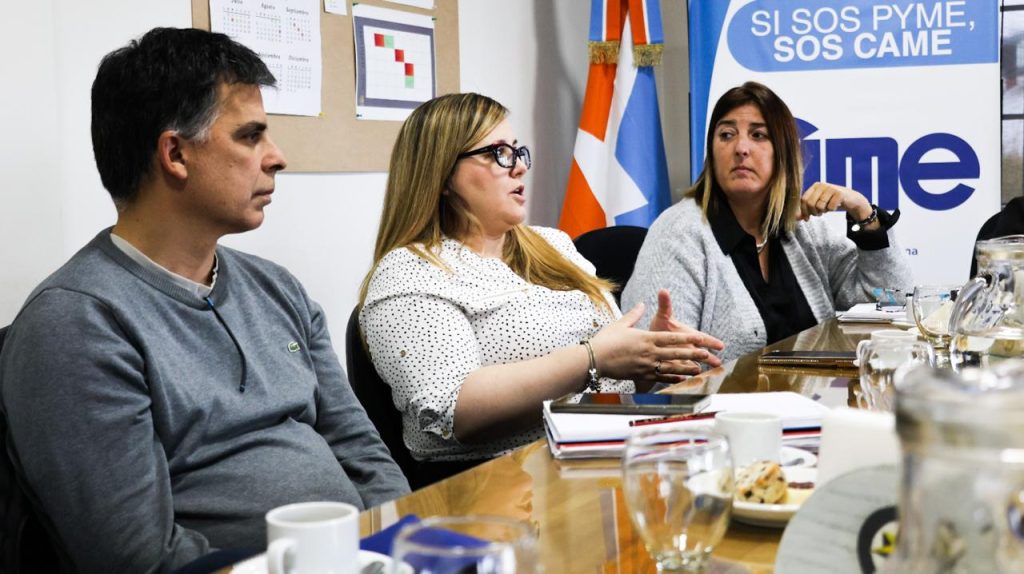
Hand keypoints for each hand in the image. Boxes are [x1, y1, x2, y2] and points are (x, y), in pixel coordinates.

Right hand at [590, 303, 722, 384]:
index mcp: (646, 338)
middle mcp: (649, 352)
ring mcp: (645, 365)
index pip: (672, 338)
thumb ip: (634, 314)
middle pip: (675, 353)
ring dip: (686, 368)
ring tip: (699, 369)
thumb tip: (642, 304)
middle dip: (693, 354)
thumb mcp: (621, 324)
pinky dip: (672, 378)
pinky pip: (660, 378)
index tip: (701, 339)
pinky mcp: (640, 375)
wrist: (594, 359)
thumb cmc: (605, 341)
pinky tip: (681, 379)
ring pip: (671, 367)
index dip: (688, 338)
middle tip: (707, 355)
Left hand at [647, 289, 723, 371]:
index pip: (702, 338)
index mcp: (688, 335)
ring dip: (698, 370)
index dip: (711, 341)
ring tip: (706, 377)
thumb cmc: (659, 328)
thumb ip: (664, 305)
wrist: (649, 343)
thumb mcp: (662, 316)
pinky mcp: (674, 368)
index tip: (720, 345)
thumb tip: (663, 290)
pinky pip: (681, 374)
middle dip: (708, 358)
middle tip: (719, 364)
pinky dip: (685, 378)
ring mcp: (682, 359)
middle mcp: (688, 348)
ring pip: (693, 365)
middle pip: (700, 354)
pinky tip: (689, 383)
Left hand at [798, 182, 872, 223]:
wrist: (850, 199)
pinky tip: (835, 206)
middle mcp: (822, 185)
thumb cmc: (831, 201)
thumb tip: (795, 218)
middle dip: (814, 212)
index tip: (807, 219)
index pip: (803, 199)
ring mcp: (831, 188)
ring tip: (827, 209)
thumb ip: (806, 211)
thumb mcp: (817, 205)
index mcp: (815, 186)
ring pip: (820, 206)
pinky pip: (831, 207)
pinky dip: (832, 209)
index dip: (804, 211)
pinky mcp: (839, 193)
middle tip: (819, 214)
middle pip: (810, 203)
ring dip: (823, 211)